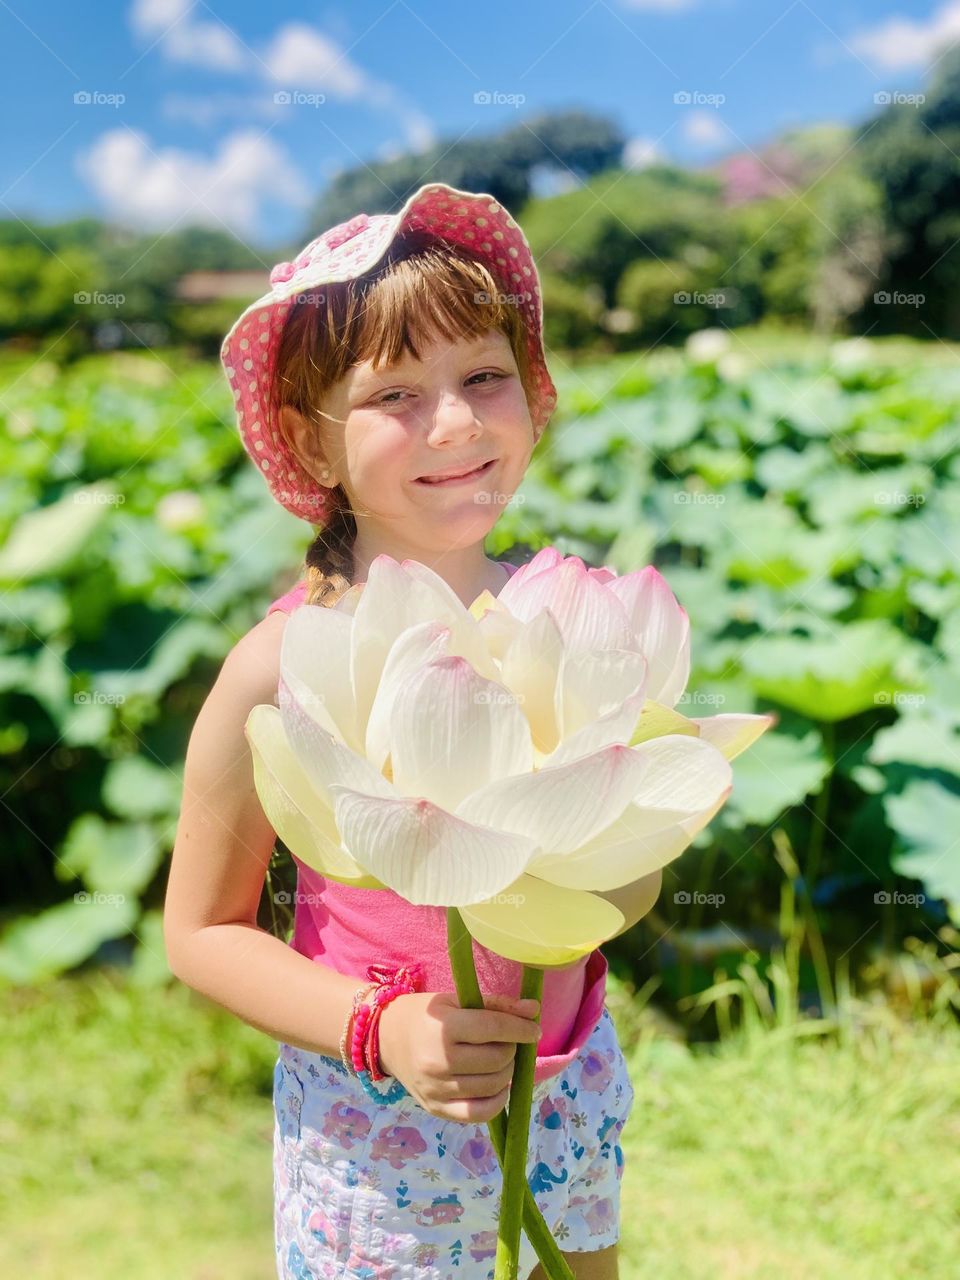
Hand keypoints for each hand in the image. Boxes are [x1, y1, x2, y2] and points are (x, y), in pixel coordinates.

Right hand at [376, 990, 541, 1123]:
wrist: (385, 1037)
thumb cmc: (424, 1015)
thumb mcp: (456, 1000)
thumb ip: (496, 1005)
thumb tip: (533, 1011)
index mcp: (443, 1028)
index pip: (494, 1029)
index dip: (521, 1028)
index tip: (533, 1028)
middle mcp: (439, 1062)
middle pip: (497, 1060)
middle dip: (512, 1049)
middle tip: (508, 1042)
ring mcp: (436, 1089)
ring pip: (493, 1086)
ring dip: (506, 1072)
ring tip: (500, 1060)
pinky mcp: (436, 1108)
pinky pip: (478, 1114)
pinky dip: (497, 1101)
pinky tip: (496, 1086)